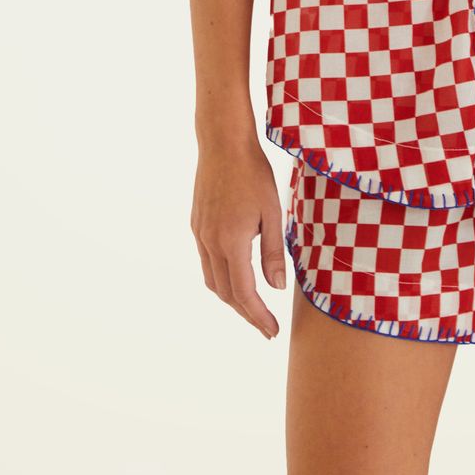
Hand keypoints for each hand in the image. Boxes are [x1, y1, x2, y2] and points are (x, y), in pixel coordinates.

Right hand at [191, 138, 287, 338]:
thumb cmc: (254, 174)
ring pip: (212, 280)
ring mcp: (200, 235)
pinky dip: (222, 278)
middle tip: (265, 326)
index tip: (272, 331)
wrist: (223, 144)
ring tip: (253, 307)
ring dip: (232, 298)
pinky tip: (237, 276)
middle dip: (246, 313)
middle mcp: (210, 243)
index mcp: (231, 242)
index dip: (258, 316)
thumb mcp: (272, 212)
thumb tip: (277, 288)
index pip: (244, 293)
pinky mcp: (197, 226)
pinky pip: (207, 262)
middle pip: (226, 293)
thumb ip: (274, 252)